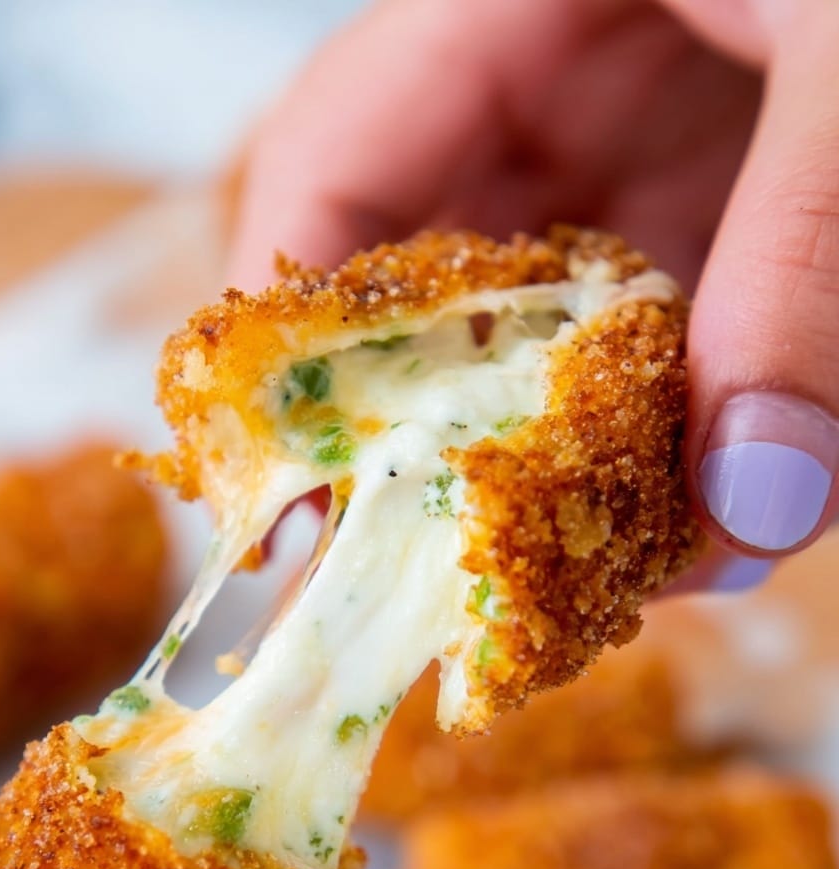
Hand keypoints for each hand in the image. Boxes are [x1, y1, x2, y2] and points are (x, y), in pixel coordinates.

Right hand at [227, 0, 838, 585]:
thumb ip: (810, 255)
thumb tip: (754, 500)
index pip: (332, 162)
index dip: (299, 335)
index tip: (304, 500)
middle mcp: (556, 79)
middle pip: (443, 278)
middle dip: (470, 434)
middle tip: (496, 569)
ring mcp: (645, 141)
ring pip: (565, 327)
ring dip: (601, 450)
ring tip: (645, 559)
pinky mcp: (729, 193)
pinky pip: (672, 326)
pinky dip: (696, 415)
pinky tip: (734, 491)